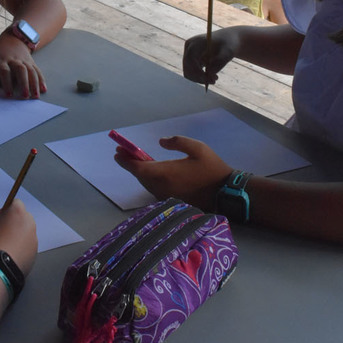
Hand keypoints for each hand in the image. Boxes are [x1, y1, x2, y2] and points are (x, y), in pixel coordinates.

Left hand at [0, 33, 46, 97]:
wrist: (13, 39)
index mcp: (1, 60)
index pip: (5, 72)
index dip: (7, 83)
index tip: (9, 95)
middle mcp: (14, 60)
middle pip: (21, 70)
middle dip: (24, 83)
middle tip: (25, 96)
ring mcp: (24, 61)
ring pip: (31, 71)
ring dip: (34, 84)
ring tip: (35, 96)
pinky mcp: (31, 62)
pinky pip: (37, 71)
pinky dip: (41, 80)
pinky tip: (43, 89)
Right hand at [0, 200, 37, 276]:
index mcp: (18, 212)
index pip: (14, 202)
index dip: (3, 210)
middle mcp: (30, 224)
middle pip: (21, 218)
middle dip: (11, 223)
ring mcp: (33, 241)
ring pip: (23, 234)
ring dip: (14, 237)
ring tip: (0, 247)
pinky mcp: (34, 255)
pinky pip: (25, 248)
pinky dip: (17, 250)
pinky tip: (6, 257)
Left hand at [114, 136, 231, 210]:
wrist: (225, 193)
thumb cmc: (212, 168)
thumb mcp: (197, 148)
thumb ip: (177, 142)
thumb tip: (161, 142)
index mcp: (165, 173)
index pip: (138, 167)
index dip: (126, 160)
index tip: (117, 151)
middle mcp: (161, 187)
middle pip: (140, 176)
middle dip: (130, 164)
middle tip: (123, 152)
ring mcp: (165, 196)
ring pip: (147, 183)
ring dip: (140, 172)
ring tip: (136, 159)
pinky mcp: (171, 200)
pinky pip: (154, 188)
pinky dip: (149, 179)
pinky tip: (151, 171)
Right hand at [182, 28, 239, 85]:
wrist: (227, 41)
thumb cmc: (229, 44)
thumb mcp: (228, 51)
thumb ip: (220, 61)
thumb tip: (210, 73)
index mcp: (195, 42)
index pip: (190, 58)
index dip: (196, 70)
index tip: (207, 78)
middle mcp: (189, 49)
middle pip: (187, 67)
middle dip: (199, 77)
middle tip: (214, 81)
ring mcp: (188, 55)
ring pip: (188, 73)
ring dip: (200, 79)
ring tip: (215, 78)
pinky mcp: (191, 62)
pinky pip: (191, 74)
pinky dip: (200, 78)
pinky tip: (211, 77)